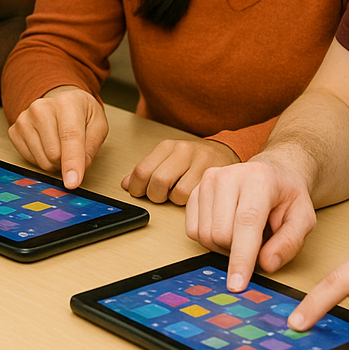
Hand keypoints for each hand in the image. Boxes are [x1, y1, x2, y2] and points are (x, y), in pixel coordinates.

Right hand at [7, 87, 107, 187]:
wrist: (60, 102)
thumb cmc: (80, 113)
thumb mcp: (98, 124)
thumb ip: (92, 145)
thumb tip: (81, 166)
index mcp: (67, 102)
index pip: (70, 136)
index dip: (72, 162)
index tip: (72, 183)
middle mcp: (42, 108)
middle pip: (54, 154)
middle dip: (66, 162)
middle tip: (72, 150)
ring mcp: (25, 119)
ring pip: (42, 161)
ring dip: (54, 163)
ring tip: (59, 146)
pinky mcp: (14, 131)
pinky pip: (29, 161)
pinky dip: (41, 160)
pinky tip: (46, 146)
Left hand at [122, 138, 238, 204]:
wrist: (223, 154)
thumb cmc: (190, 160)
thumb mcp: (166, 160)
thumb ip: (146, 171)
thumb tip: (125, 185)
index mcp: (167, 147)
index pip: (142, 170)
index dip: (137, 187)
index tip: (139, 193)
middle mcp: (183, 151)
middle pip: (158, 182)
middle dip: (154, 195)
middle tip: (159, 195)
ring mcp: (200, 163)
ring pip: (176, 193)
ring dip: (172, 200)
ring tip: (175, 194)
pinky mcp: (213, 177)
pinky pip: (193, 198)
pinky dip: (187, 202)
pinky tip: (188, 195)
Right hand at [185, 158, 315, 291]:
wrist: (271, 173)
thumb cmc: (286, 196)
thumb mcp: (303, 218)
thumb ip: (289, 242)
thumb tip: (266, 264)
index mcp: (258, 180)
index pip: (245, 223)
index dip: (241, 257)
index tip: (237, 284)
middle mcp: (228, 176)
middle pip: (221, 234)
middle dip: (237, 251)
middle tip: (255, 244)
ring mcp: (208, 181)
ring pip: (205, 235)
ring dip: (223, 247)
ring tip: (242, 234)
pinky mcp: (195, 190)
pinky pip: (192, 230)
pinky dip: (209, 239)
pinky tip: (226, 228)